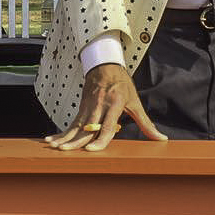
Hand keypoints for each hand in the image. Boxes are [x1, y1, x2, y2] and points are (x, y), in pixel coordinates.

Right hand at [45, 63, 166, 151]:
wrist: (105, 64)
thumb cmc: (121, 83)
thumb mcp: (135, 102)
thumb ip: (146, 123)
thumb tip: (161, 139)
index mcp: (114, 104)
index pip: (106, 126)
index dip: (99, 139)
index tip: (92, 150)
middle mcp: (99, 105)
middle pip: (86, 127)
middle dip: (75, 140)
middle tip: (64, 151)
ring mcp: (88, 106)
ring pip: (76, 125)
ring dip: (64, 137)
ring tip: (53, 147)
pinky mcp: (82, 106)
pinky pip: (72, 122)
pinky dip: (62, 132)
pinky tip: (53, 139)